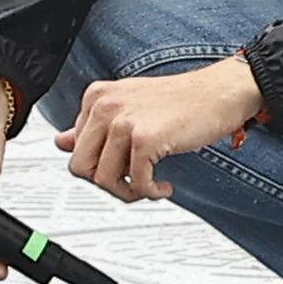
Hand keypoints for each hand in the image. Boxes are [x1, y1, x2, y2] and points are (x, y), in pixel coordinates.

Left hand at [62, 56, 262, 203]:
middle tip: (133, 184)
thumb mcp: (130, 107)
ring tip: (150, 186)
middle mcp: (105, 106)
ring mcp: (123, 122)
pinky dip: (151, 192)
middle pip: (81, 167)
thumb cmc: (182, 99)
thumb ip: (93, 126)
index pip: (75, 148)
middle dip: (107, 184)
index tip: (122, 169)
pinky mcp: (145, 139)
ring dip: (128, 192)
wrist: (221, 91)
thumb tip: (61, 142)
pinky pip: (135, 183)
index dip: (99, 166)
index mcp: (96, 97)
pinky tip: (165, 186)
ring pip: (103, 180)